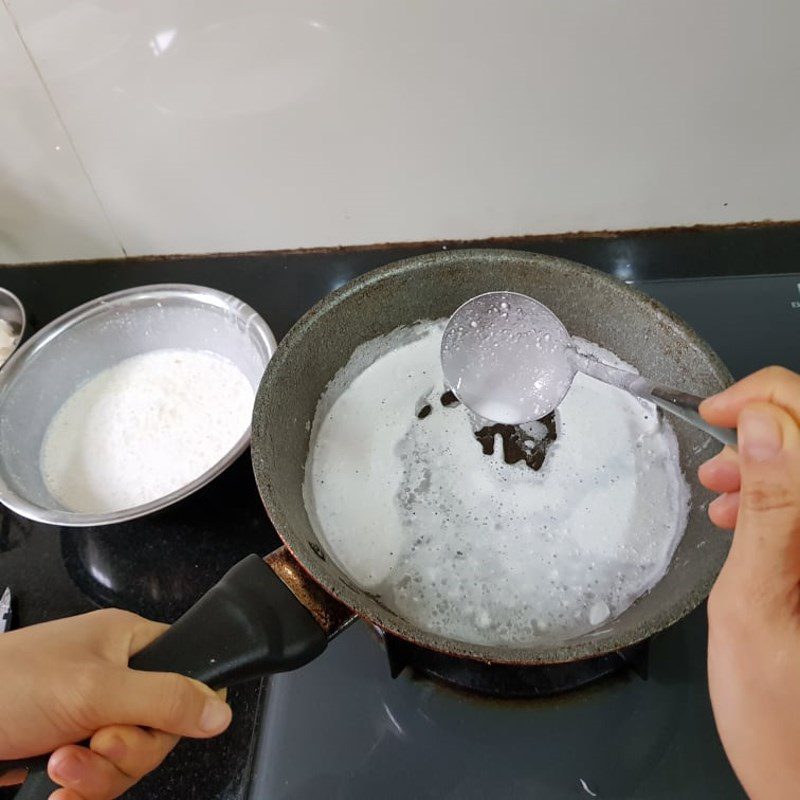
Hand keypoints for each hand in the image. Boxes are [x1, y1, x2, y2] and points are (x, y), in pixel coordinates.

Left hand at [0, 608, 231, 799]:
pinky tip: (57, 786)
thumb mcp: (95, 690)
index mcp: (128, 643)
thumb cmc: (7, 684)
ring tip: (62, 765)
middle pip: (159, 728)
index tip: (157, 725)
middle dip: (126, 750)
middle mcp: (115, 678)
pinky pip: (100, 781)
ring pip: (128, 761)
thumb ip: (162, 699)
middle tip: (97, 744)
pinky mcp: (70, 750)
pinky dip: (82, 791)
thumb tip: (220, 712)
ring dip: (97, 775)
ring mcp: (91, 717)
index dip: (182, 706)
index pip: (186, 672)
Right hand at [699, 366, 799, 798]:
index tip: (721, 413)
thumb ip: (770, 507)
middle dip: (766, 427)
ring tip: (719, 485)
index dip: (769, 400)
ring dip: (767, 461)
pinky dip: (774, 493)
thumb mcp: (756, 602)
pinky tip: (740, 512)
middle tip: (714, 446)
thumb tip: (765, 428)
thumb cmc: (784, 716)